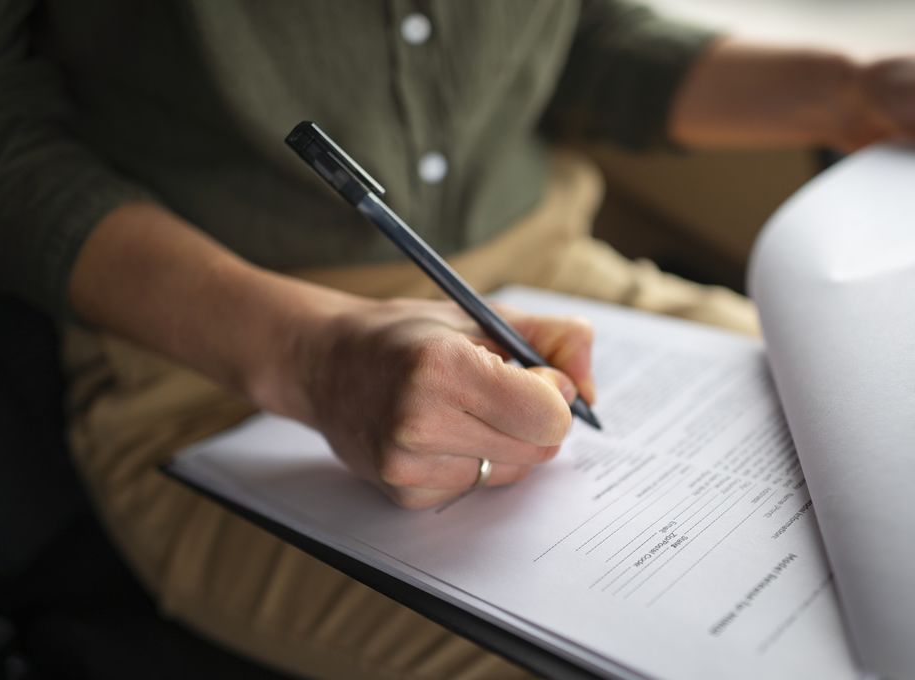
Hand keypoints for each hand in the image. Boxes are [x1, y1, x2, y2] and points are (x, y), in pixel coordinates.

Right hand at [270, 298, 595, 508]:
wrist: (326, 364)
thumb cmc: (411, 335)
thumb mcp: (483, 313)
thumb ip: (554, 338)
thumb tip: (589, 391)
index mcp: (443, 367)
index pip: (548, 416)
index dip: (554, 394)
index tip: (533, 373)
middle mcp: (420, 422)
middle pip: (538, 448)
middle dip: (535, 419)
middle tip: (499, 389)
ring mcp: (408, 466)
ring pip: (513, 471)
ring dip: (506, 442)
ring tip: (464, 409)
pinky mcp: (405, 495)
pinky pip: (479, 487)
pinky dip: (476, 461)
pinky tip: (441, 433)